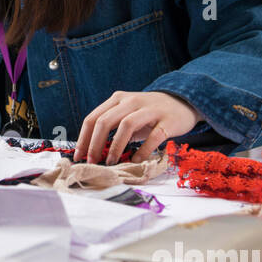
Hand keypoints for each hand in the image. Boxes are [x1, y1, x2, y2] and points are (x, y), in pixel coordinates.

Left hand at [74, 91, 201, 164]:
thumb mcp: (127, 114)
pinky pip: (153, 136)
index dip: (83, 138)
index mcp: (117, 99)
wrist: (182, 103)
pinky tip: (136, 160)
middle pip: (105, 121)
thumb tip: (92, 151)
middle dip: (95, 144)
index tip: (79, 156)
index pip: (93, 118)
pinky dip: (142, 150)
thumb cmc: (149, 114)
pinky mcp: (167, 120)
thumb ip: (112, 127)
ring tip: (111, 162)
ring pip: (126, 125)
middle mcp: (131, 101)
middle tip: (92, 161)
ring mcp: (150, 109)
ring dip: (115, 146)